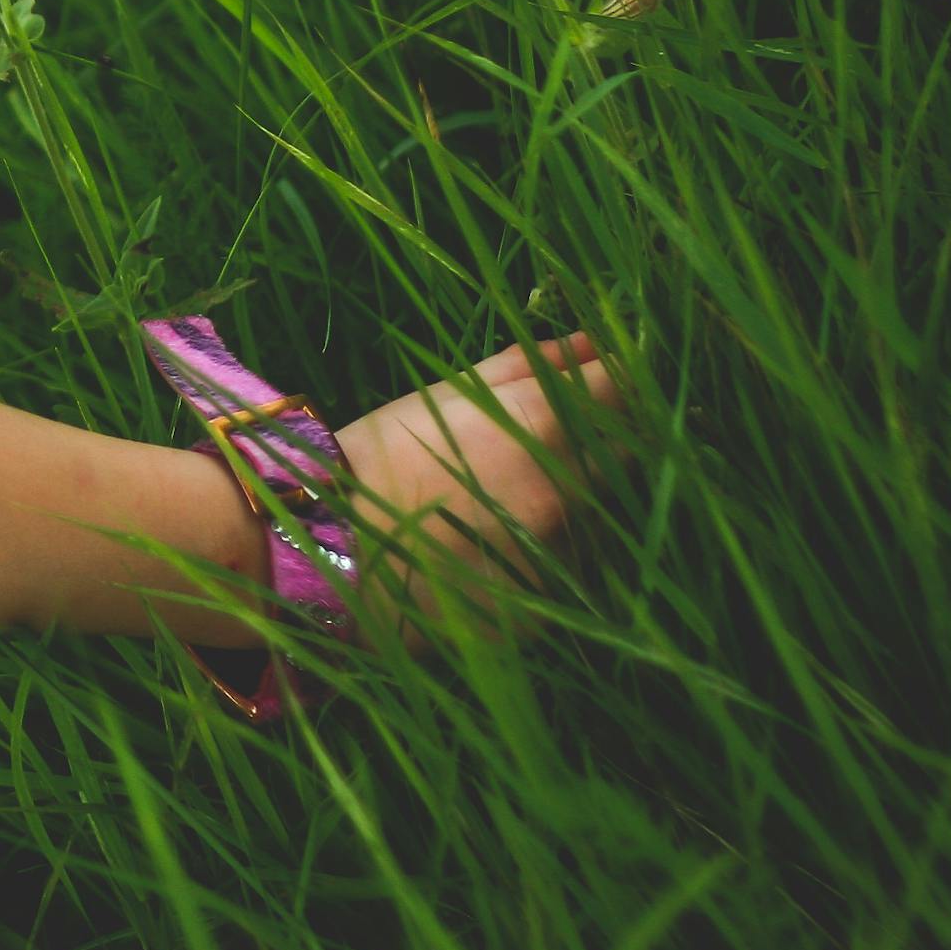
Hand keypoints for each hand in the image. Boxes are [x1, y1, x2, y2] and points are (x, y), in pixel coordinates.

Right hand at [326, 330, 625, 651]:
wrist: (327, 546)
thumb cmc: (379, 455)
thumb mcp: (445, 397)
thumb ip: (525, 368)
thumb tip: (588, 343)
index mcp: (539, 429)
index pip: (619, 392)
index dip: (617, 384)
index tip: (607, 384)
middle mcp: (563, 493)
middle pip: (624, 457)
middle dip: (602, 445)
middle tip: (548, 446)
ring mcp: (559, 555)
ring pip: (600, 517)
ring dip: (575, 502)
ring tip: (507, 501)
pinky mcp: (546, 606)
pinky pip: (569, 570)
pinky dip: (548, 553)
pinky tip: (495, 547)